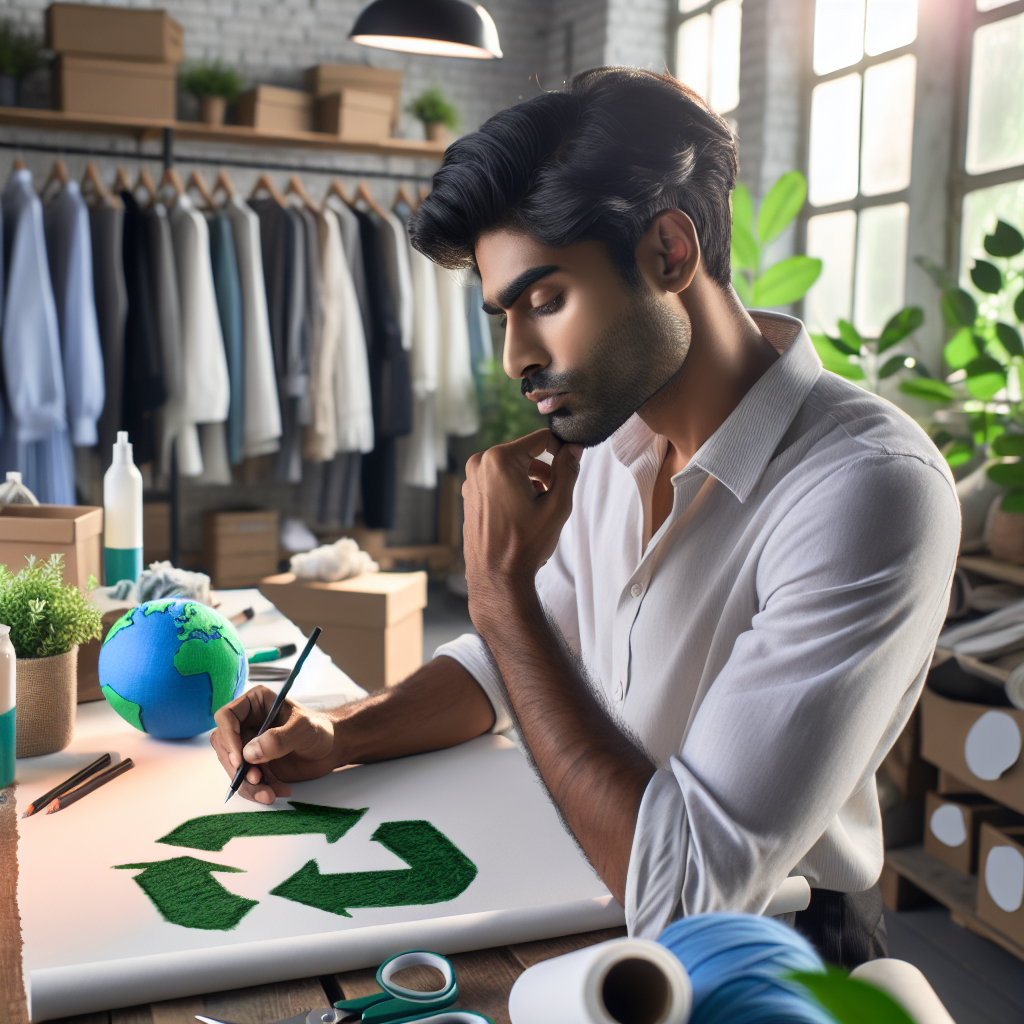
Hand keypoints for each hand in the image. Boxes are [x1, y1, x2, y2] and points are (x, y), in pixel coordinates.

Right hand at [210, 686, 339, 803]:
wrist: (332, 748)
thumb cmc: (320, 729)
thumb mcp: (304, 729)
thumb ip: (279, 738)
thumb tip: (250, 752)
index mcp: (254, 704)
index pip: (226, 717)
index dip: (228, 738)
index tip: (239, 760)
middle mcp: (247, 723)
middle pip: (225, 746)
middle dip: (237, 768)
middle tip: (256, 780)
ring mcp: (249, 745)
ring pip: (233, 767)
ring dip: (248, 784)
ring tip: (269, 794)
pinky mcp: (255, 764)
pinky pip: (246, 780)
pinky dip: (258, 790)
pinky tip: (277, 792)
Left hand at [462, 429, 580, 627]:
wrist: (496, 576)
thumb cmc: (525, 543)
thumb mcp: (557, 505)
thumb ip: (568, 470)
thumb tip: (574, 448)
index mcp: (499, 460)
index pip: (541, 439)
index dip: (561, 450)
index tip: (569, 468)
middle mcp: (479, 464)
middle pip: (525, 453)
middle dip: (544, 471)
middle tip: (553, 496)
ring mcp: (471, 480)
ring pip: (512, 468)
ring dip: (530, 481)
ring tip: (539, 508)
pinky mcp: (469, 494)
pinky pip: (498, 481)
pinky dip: (514, 490)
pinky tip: (522, 514)